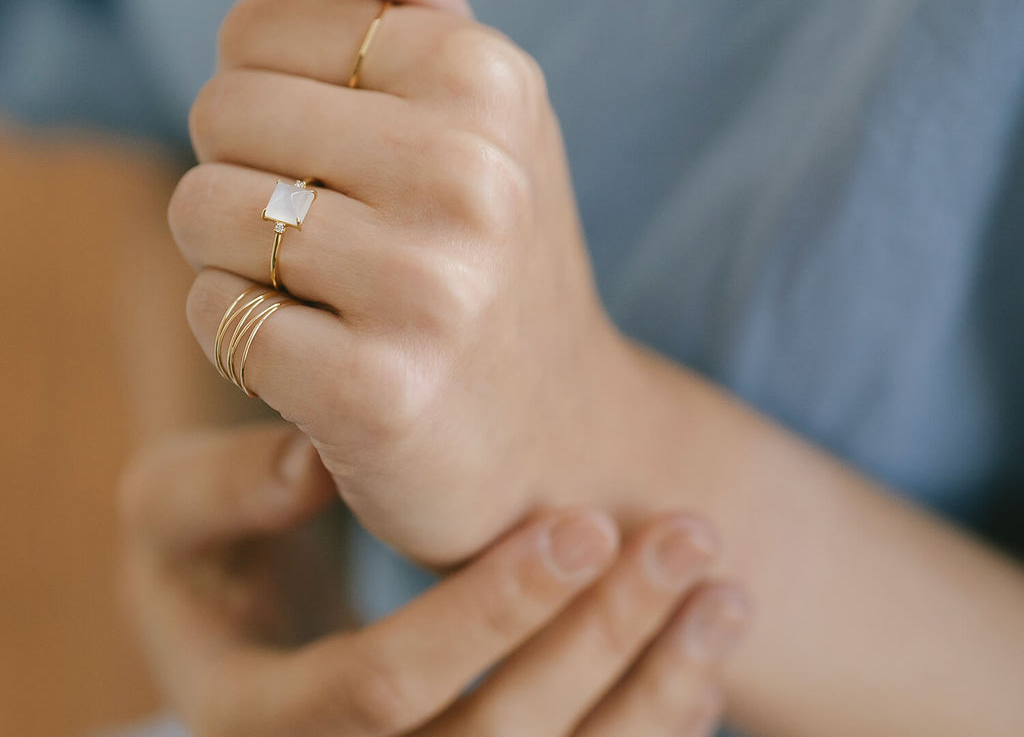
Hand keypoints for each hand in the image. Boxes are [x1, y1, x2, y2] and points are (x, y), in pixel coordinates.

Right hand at [119, 423, 750, 735]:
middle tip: (686, 538)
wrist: (235, 615)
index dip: (485, 615)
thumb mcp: (174, 505)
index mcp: (251, 722)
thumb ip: (225, 486)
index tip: (578, 525)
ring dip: (654, 691)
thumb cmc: (202, 546)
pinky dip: (653, 726)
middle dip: (601, 643)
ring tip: (726, 593)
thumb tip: (316, 458)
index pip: (380, 693)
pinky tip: (703, 651)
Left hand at [170, 0, 634, 563]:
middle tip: (330, 233)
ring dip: (235, 260)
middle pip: (217, 111)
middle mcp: (472, 168)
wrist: (556, 430)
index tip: (344, 154)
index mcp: (488, 74)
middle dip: (246, 174)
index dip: (269, 96)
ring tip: (325, 293)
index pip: (255, 28)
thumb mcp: (471, 101)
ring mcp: (431, 284)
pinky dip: (242, 338)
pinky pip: (218, 317)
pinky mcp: (377, 392)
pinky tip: (321, 360)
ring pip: (203, 213)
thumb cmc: (490, 243)